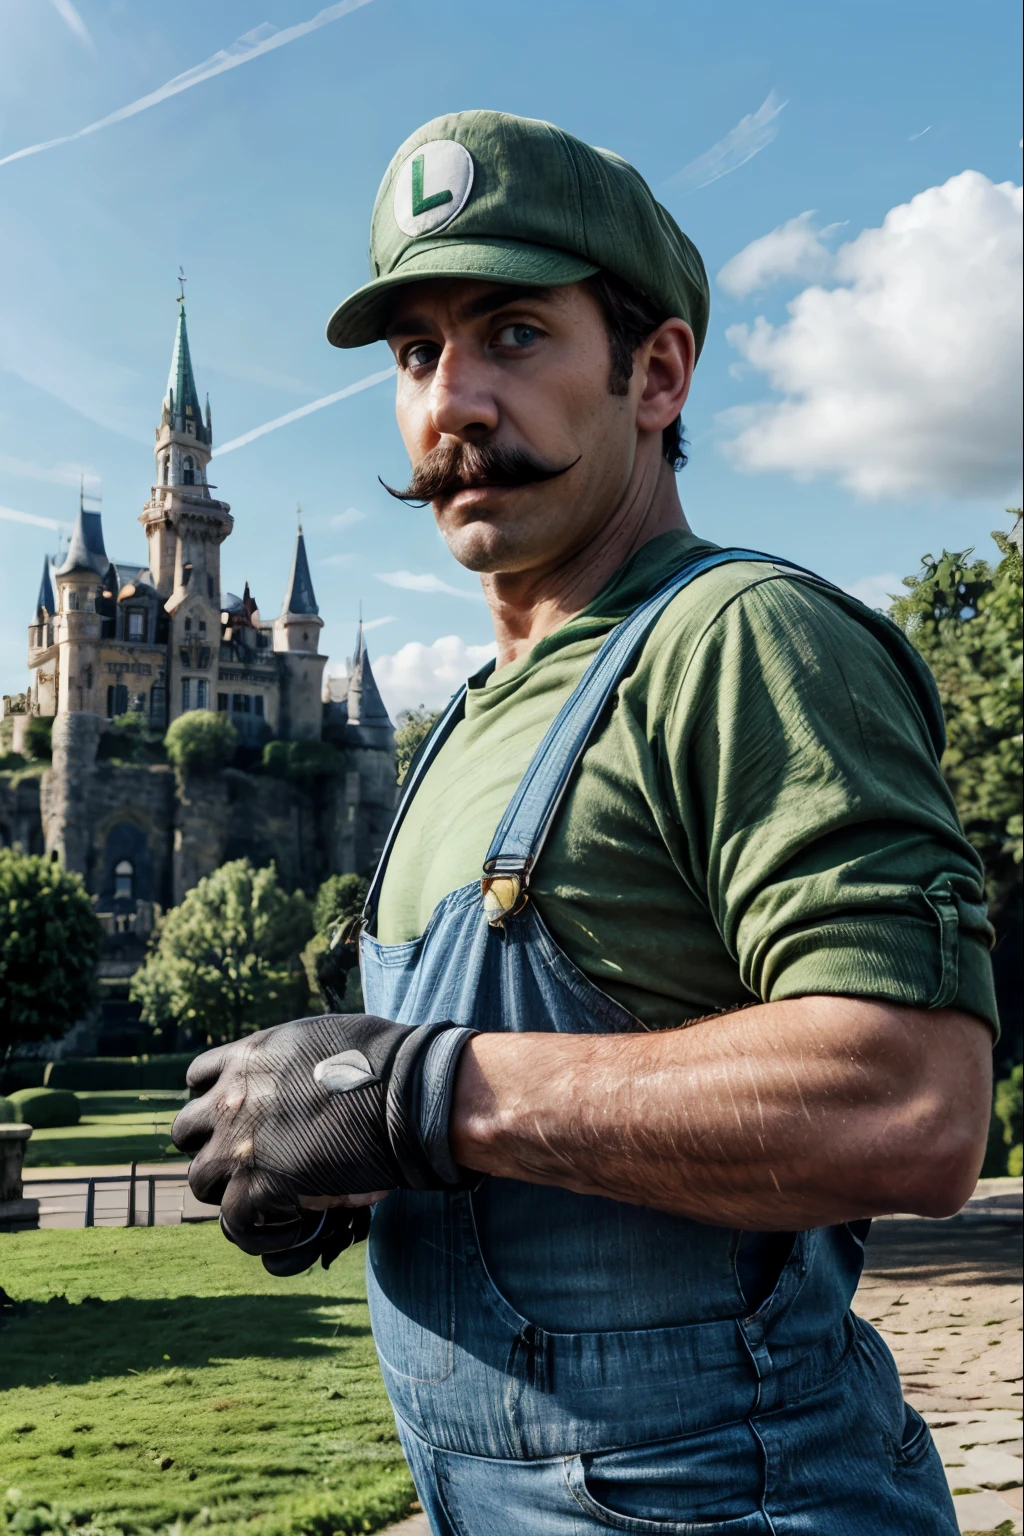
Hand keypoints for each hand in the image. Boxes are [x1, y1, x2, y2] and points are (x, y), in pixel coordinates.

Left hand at [172, 1013, 474, 1263]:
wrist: (405, 1095)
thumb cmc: (383, 1062)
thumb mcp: (323, 1039)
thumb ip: (293, 1059)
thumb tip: (302, 1075)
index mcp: (246, 1057)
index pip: (197, 1078)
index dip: (214, 1098)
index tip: (236, 1114)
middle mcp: (230, 1099)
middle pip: (186, 1132)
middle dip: (211, 1145)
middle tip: (246, 1160)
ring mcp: (238, 1145)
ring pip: (200, 1181)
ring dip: (229, 1190)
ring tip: (267, 1199)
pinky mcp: (258, 1187)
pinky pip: (235, 1223)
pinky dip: (259, 1231)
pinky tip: (292, 1228)